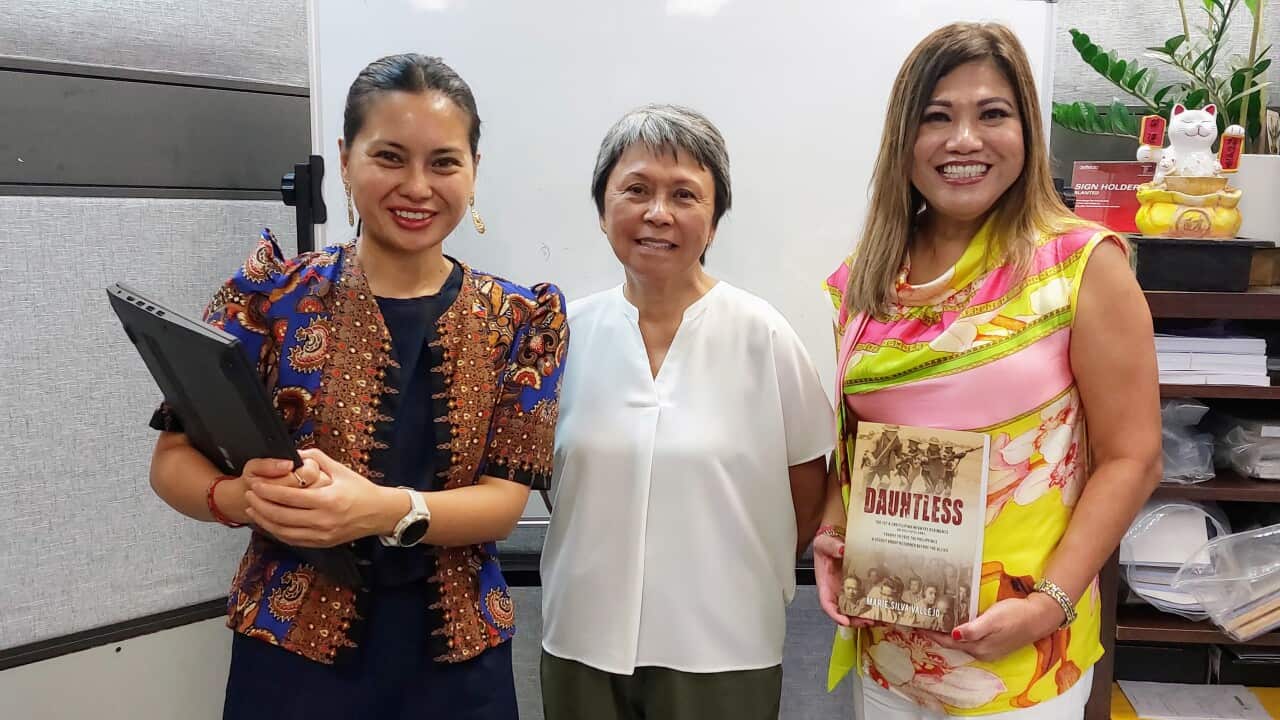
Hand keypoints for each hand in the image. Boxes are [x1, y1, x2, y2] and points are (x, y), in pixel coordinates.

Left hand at [243, 448, 404, 547]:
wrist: (380, 514)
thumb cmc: (361, 490)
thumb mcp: (341, 470)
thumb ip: (316, 459)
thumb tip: (294, 453)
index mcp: (328, 500)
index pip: (289, 497)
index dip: (268, 491)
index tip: (255, 484)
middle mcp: (323, 520)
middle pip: (281, 516)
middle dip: (260, 505)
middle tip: (248, 495)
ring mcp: (322, 534)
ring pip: (283, 531)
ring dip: (264, 521)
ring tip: (252, 509)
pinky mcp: (322, 543)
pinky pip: (293, 540)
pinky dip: (277, 532)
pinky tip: (268, 523)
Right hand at [813, 534, 872, 628]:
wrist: (836, 541)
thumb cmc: (826, 546)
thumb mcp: (824, 543)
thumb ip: (831, 546)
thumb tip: (842, 549)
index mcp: (826, 585)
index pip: (827, 604)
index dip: (835, 615)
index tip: (845, 621)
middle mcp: (838, 592)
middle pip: (845, 613)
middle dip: (857, 620)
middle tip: (868, 621)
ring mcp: (850, 591)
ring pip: (858, 610)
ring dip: (869, 616)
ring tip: (881, 618)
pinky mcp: (862, 587)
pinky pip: (868, 599)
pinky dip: (876, 606)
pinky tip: (886, 607)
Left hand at [921, 593, 1062, 662]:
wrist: (1040, 617)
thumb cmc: (1016, 615)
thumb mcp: (993, 619)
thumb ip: (973, 630)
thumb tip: (953, 635)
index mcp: (979, 648)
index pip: (948, 642)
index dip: (932, 634)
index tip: (917, 626)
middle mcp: (982, 652)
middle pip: (953, 644)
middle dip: (937, 634)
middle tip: (921, 621)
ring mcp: (989, 649)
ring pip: (961, 642)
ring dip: (948, 633)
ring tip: (934, 622)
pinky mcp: (994, 643)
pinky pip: (971, 640)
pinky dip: (960, 633)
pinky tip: (956, 624)